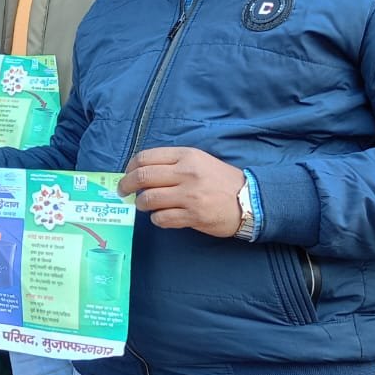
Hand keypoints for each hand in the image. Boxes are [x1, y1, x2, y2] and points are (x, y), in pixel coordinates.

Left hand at [119, 147, 244, 236]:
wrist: (250, 200)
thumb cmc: (221, 181)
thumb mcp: (199, 161)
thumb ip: (173, 163)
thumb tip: (142, 171)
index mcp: (187, 156)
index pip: (146, 157)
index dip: (130, 167)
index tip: (127, 174)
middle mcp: (186, 173)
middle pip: (143, 177)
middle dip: (126, 185)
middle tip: (123, 192)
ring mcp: (190, 195)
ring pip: (149, 199)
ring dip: (141, 204)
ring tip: (144, 205)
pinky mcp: (193, 215)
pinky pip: (162, 218)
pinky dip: (156, 219)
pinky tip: (161, 217)